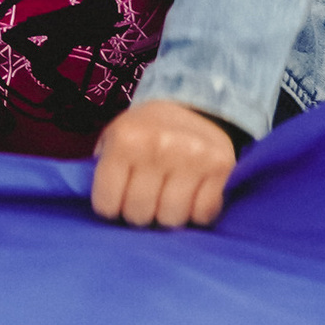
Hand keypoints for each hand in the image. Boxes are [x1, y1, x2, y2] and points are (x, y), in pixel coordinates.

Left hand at [89, 98, 236, 229]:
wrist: (193, 106)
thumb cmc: (145, 131)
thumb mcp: (113, 139)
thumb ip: (102, 170)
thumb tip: (103, 210)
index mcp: (126, 140)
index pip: (106, 204)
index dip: (109, 208)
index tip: (116, 200)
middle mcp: (160, 146)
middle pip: (139, 214)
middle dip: (138, 213)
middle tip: (143, 199)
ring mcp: (194, 157)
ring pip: (172, 219)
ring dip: (166, 215)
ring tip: (165, 198)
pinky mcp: (222, 167)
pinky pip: (203, 214)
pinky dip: (195, 213)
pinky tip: (189, 196)